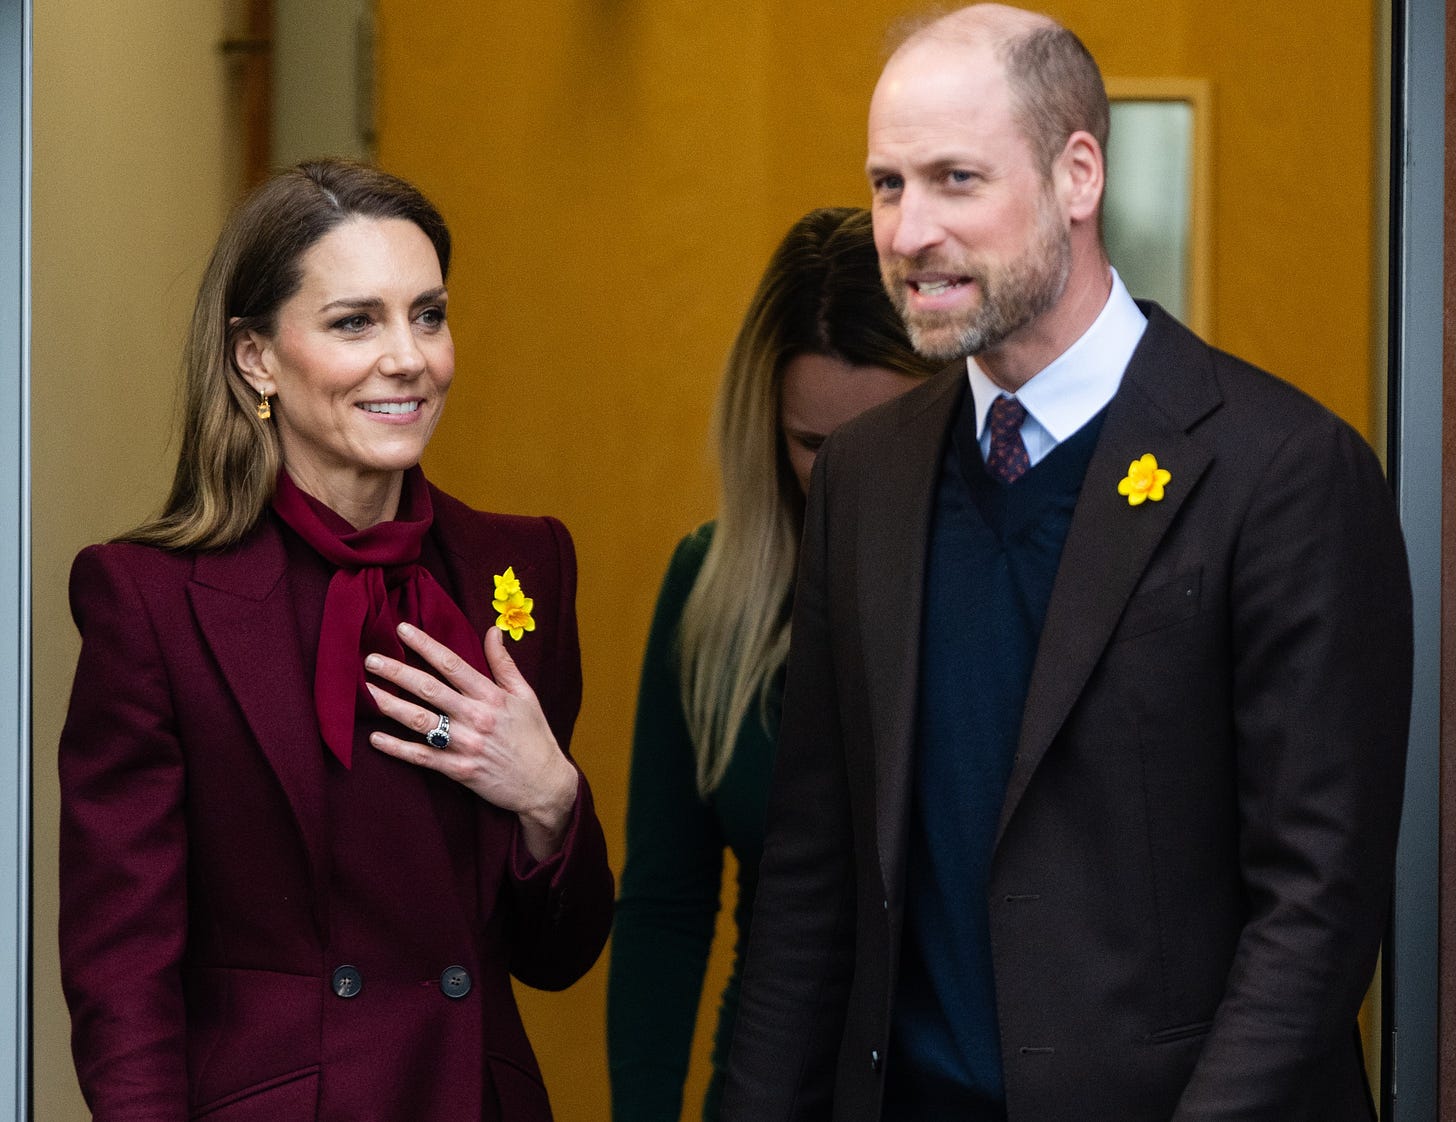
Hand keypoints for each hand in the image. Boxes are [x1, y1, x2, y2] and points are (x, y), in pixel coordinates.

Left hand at [365, 622, 579, 861]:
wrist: (545, 785)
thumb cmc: (535, 737)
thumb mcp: (526, 695)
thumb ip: (504, 663)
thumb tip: (493, 630)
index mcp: (492, 696)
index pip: (453, 664)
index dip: (425, 645)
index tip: (402, 630)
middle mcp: (477, 718)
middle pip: (429, 689)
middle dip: (397, 672)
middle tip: (370, 659)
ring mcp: (466, 745)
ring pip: (421, 721)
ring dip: (391, 705)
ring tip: (367, 691)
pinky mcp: (459, 771)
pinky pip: (422, 758)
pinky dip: (398, 748)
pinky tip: (376, 738)